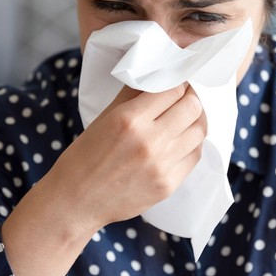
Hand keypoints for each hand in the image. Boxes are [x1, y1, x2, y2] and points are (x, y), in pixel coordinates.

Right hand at [45, 83, 206, 234]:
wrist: (75, 201)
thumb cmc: (85, 156)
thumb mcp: (104, 117)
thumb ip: (133, 94)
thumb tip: (157, 75)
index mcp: (129, 119)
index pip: (173, 90)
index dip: (178, 83)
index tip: (176, 83)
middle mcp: (149, 141)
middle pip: (192, 107)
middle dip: (190, 98)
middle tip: (184, 98)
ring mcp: (161, 165)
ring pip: (199, 130)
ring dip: (195, 120)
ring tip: (186, 118)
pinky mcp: (168, 185)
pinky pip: (195, 156)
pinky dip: (192, 144)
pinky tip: (183, 140)